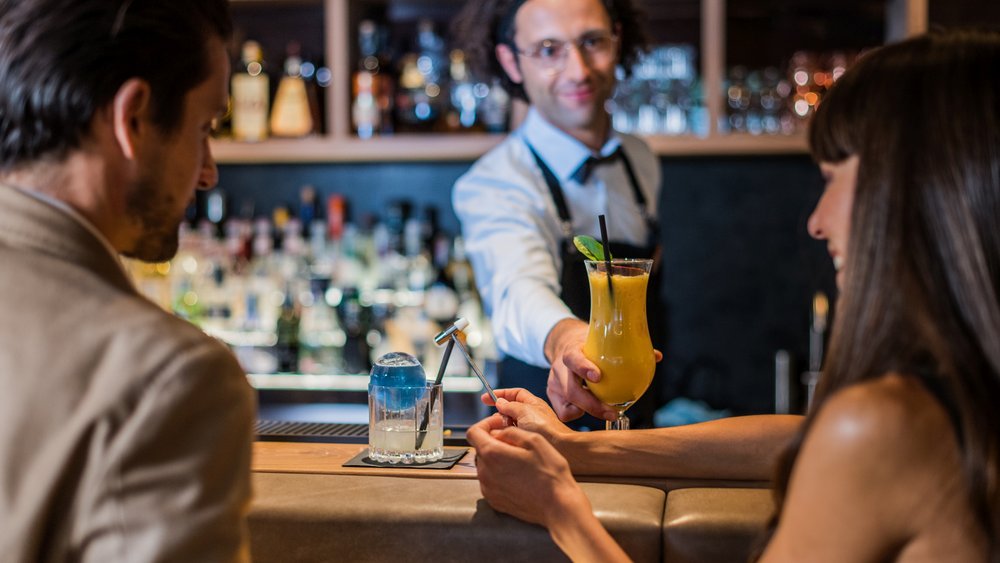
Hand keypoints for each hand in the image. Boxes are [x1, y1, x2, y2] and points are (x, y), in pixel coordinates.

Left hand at [467, 421, 590, 528]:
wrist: (557, 506)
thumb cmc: (549, 473)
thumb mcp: (534, 440)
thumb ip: (510, 432)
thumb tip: (498, 432)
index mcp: (492, 454)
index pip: (473, 432)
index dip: (485, 424)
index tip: (498, 425)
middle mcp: (484, 473)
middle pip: (480, 449)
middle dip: (494, 442)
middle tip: (515, 443)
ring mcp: (488, 489)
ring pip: (485, 466)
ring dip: (497, 459)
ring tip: (519, 461)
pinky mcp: (494, 501)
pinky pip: (490, 482)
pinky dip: (499, 475)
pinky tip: (518, 476)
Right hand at [480, 388, 572, 442]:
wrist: (559, 447)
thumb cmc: (546, 428)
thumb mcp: (524, 411)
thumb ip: (510, 405)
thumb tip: (500, 402)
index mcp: (533, 404)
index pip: (514, 394)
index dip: (500, 394)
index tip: (486, 398)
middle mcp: (531, 415)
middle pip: (509, 410)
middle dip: (500, 414)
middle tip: (495, 419)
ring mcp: (529, 428)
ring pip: (509, 424)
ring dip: (502, 426)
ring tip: (500, 430)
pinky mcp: (527, 441)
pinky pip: (512, 435)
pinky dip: (506, 436)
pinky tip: (504, 439)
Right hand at [543, 319, 617, 421]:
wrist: (563, 344)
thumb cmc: (586, 346)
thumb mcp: (600, 341)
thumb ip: (626, 350)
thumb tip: (656, 356)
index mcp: (571, 351)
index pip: (572, 358)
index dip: (584, 368)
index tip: (598, 377)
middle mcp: (560, 368)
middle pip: (571, 390)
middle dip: (592, 404)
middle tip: (612, 412)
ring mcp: (554, 383)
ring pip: (567, 404)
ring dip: (589, 411)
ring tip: (606, 412)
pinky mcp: (553, 395)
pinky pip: (564, 413)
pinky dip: (578, 414)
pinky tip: (588, 408)